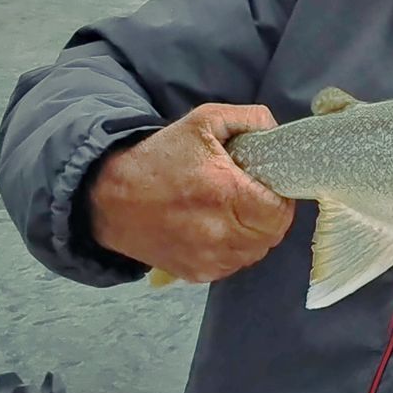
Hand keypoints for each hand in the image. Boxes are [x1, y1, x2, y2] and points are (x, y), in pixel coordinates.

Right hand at [87, 103, 293, 282]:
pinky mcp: (196, 274)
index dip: (282, 196)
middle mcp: (219, 234)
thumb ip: (248, 118)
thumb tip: (276, 131)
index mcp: (225, 195)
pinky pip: (234, 264)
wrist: (110, 197)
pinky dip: (234, 248)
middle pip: (272, 234)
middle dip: (270, 213)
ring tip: (235, 209)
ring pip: (256, 252)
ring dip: (254, 232)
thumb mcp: (203, 121)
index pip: (280, 211)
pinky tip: (217, 227)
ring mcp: (208, 259)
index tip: (269, 183)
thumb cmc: (158, 157)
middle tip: (255, 194)